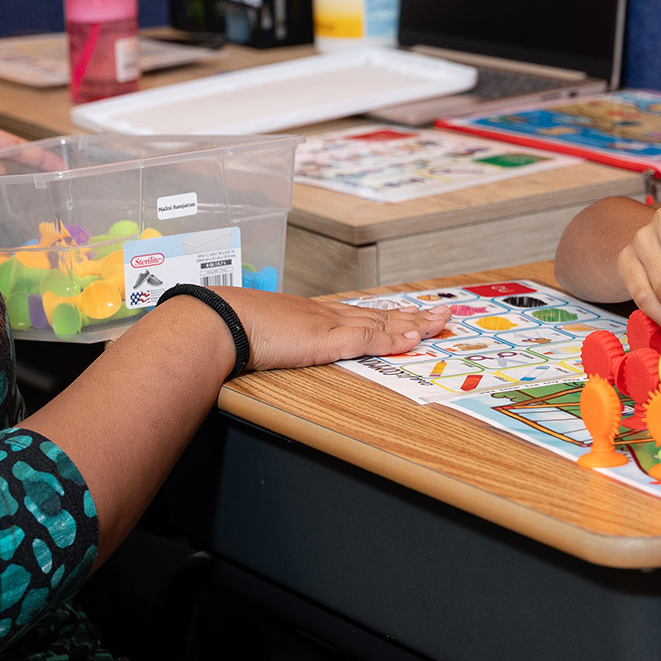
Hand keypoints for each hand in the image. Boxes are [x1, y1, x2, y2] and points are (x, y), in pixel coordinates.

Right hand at [209, 287, 450, 371]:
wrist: (220, 321)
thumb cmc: (234, 329)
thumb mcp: (266, 335)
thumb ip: (281, 339)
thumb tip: (281, 346)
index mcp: (314, 315)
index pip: (361, 314)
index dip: (388, 316)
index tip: (409, 315)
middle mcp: (327, 315)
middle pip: (379, 315)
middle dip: (412, 316)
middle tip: (440, 315)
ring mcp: (329, 324)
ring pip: (382, 322)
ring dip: (413, 323)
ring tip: (439, 322)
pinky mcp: (327, 338)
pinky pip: (369, 338)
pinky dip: (393, 339)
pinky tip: (413, 339)